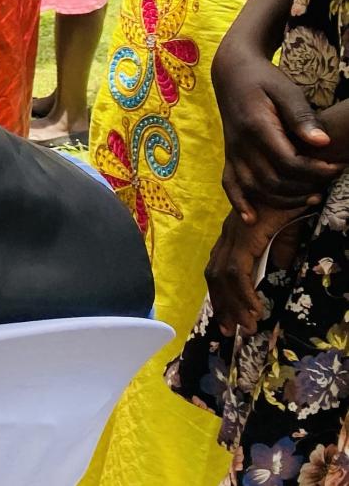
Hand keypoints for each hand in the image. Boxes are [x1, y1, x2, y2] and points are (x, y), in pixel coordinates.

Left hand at [204, 207, 304, 336]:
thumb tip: (279, 269)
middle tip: (229, 330)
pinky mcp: (245, 238)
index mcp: (234, 236)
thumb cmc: (292, 201)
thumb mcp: (286, 233)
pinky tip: (254, 309)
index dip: (221, 295)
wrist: (294, 179)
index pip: (219, 270)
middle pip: (214, 277)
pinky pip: (237, 271)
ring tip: (245, 326)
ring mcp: (234, 236)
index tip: (227, 319)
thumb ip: (280, 252)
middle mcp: (228, 236)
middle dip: (221, 305)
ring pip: (222, 277)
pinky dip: (243, 293)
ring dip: (232, 304)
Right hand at [215, 40, 339, 220]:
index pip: (289, 162)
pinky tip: (252, 218)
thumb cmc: (264, 79)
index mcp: (257, 127)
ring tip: (310, 195)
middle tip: (329, 179)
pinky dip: (240, 203)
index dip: (316, 171)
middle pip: (273, 180)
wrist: (232, 72)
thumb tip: (322, 142)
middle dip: (305, 186)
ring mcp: (232, 152)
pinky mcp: (229, 155)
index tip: (337, 167)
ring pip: (256, 188)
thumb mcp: (286, 90)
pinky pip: (230, 184)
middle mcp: (241, 144)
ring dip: (283, 198)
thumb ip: (301, 116)